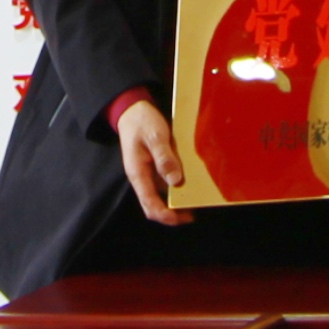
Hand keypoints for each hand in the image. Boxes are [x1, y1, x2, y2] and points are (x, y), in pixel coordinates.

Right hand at [115, 98, 192, 223]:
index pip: (149, 204)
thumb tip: (175, 180)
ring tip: (195, 199)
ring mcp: (148, 174)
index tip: (183, 218)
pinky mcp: (154, 168)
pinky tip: (190, 183)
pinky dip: (177, 187)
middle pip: (155, 205)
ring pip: (161, 195)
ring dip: (177, 200)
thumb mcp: (155, 136)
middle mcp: (142, 178)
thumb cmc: (141, 122)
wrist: (132, 110)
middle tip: (193, 213)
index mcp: (138, 173)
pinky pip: (166, 183)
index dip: (165, 216)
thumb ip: (164, 158)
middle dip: (173, 213)